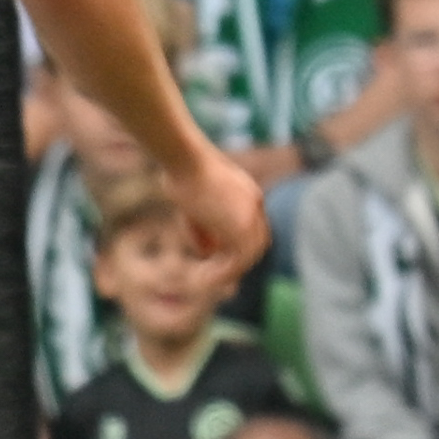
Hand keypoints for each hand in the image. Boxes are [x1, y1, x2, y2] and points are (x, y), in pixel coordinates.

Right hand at [160, 139, 272, 280]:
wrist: (185, 158)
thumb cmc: (180, 171)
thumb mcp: (193, 201)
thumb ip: (205, 226)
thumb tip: (208, 252)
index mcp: (248, 194)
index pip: (254, 229)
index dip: (239, 247)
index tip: (218, 259)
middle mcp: (255, 205)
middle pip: (257, 245)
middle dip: (237, 262)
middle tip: (213, 276)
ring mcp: (251, 216)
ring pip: (247, 256)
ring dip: (227, 272)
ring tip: (202, 280)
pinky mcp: (242, 227)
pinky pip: (237, 260)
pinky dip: (221, 273)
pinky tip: (201, 278)